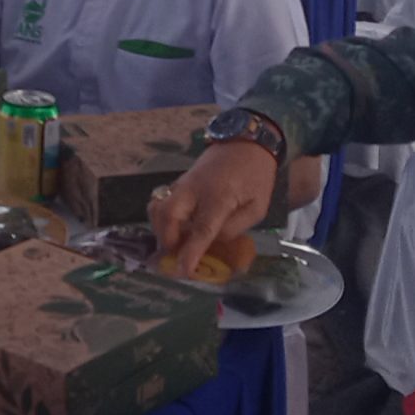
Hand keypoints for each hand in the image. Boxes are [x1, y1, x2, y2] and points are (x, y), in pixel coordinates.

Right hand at [145, 141, 278, 279]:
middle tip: (175, 256)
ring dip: (160, 230)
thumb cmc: (256, 177)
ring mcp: (182, 184)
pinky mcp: (178, 183)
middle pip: (167, 215)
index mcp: (220, 196)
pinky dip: (161, 219)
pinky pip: (161, 202)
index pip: (202, 229)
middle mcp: (194, 189)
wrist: (245, 143)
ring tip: (173, 244)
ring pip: (157, 207)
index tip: (183, 271)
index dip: (190, 252)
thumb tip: (211, 242)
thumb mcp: (257, 207)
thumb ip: (235, 228)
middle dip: (166, 239)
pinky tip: (173, 230)